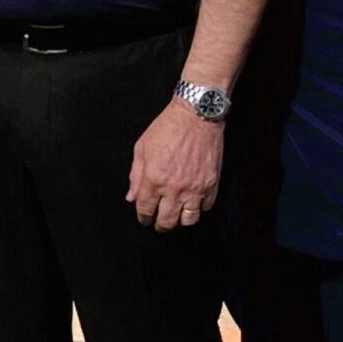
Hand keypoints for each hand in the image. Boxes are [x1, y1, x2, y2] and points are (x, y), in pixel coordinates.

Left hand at [127, 101, 222, 230]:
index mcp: (154, 179)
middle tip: (159, 224)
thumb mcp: (142, 148)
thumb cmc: (168, 128)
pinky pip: (206, 207)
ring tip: (177, 216)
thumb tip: (131, 197)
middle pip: (167, 221)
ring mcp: (195, 188)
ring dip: (180, 221)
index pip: (145, 210)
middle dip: (160, 225)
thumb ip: (135, 175)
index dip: (143, 217)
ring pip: (188, 220)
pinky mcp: (211, 184)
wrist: (196, 116)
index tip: (145, 218)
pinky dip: (199, 208)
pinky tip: (193, 203)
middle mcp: (174, 188)